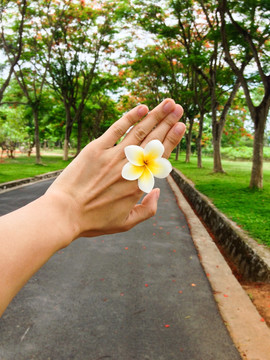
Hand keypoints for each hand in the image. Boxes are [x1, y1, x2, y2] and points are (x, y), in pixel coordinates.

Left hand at [46, 99, 184, 240]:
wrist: (64, 214)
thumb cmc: (93, 221)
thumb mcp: (126, 223)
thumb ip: (148, 209)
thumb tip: (158, 191)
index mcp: (138, 184)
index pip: (160, 157)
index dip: (172, 139)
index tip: (181, 125)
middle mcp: (130, 167)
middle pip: (153, 140)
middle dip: (168, 121)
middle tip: (178, 107)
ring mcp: (112, 156)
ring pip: (139, 131)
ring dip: (155, 115)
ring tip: (167, 103)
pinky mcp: (95, 149)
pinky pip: (116, 129)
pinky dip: (129, 117)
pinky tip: (141, 108)